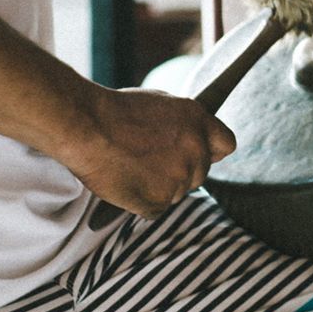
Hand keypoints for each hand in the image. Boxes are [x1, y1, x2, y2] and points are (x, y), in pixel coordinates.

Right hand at [64, 85, 235, 216]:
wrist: (86, 126)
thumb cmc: (115, 111)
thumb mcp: (159, 103)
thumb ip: (183, 124)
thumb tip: (191, 137)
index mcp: (198, 122)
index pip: (226, 144)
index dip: (211, 150)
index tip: (199, 153)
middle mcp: (195, 151)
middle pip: (200, 173)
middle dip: (180, 170)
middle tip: (149, 160)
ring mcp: (179, 179)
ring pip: (177, 192)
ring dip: (159, 185)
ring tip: (130, 165)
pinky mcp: (159, 202)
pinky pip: (156, 208)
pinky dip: (142, 201)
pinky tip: (125, 181)